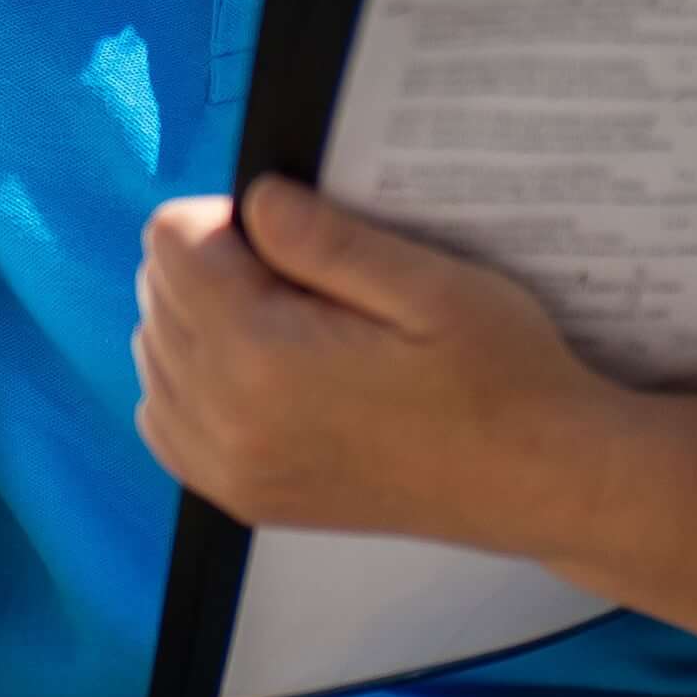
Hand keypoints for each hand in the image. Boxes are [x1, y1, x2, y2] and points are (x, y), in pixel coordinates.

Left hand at [132, 178, 615, 544]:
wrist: (542, 481)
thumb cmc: (503, 378)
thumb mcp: (431, 283)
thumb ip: (326, 238)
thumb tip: (253, 200)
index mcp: (262, 357)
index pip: (170, 242)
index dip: (229, 219)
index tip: (295, 239)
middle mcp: (224, 419)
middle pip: (155, 293)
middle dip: (212, 266)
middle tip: (304, 281)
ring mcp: (228, 469)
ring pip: (153, 352)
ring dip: (200, 322)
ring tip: (291, 325)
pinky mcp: (242, 497)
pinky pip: (164, 418)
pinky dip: (192, 382)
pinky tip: (258, 372)